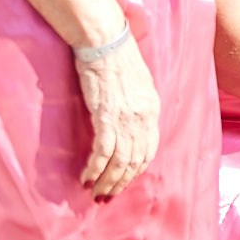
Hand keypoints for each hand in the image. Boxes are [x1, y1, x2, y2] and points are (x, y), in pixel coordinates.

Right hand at [74, 34, 159, 197]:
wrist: (107, 43)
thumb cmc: (120, 60)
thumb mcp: (140, 85)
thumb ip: (139, 106)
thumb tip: (132, 125)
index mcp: (153, 109)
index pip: (149, 149)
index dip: (136, 170)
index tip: (125, 181)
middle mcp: (143, 117)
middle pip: (135, 160)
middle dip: (121, 182)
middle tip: (107, 196)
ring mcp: (126, 118)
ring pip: (119, 161)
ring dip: (107, 181)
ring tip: (96, 193)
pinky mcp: (105, 117)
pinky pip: (103, 151)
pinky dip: (95, 168)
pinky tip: (86, 178)